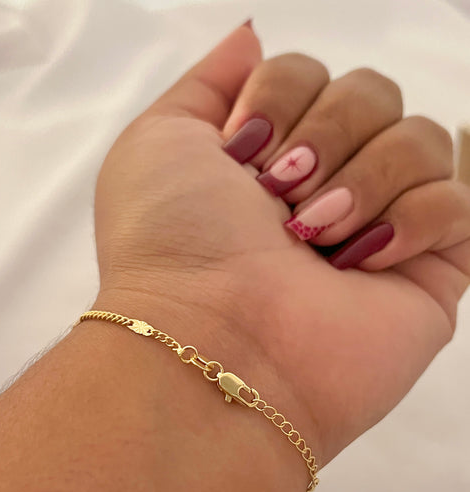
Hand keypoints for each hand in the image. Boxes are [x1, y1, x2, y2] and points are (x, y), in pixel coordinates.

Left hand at [93, 24, 469, 466]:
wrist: (214, 345)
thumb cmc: (173, 248)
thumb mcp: (158, 142)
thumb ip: (209, 84)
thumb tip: (253, 39)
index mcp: (270, 159)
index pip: (315, 74)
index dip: (286, 94)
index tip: (243, 151)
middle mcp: (326, 187)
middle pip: (374, 93)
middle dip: (326, 133)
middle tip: (282, 197)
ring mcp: (379, 231)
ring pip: (421, 139)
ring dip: (364, 178)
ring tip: (317, 237)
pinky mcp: (427, 275)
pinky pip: (459, 202)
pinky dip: (412, 219)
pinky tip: (363, 260)